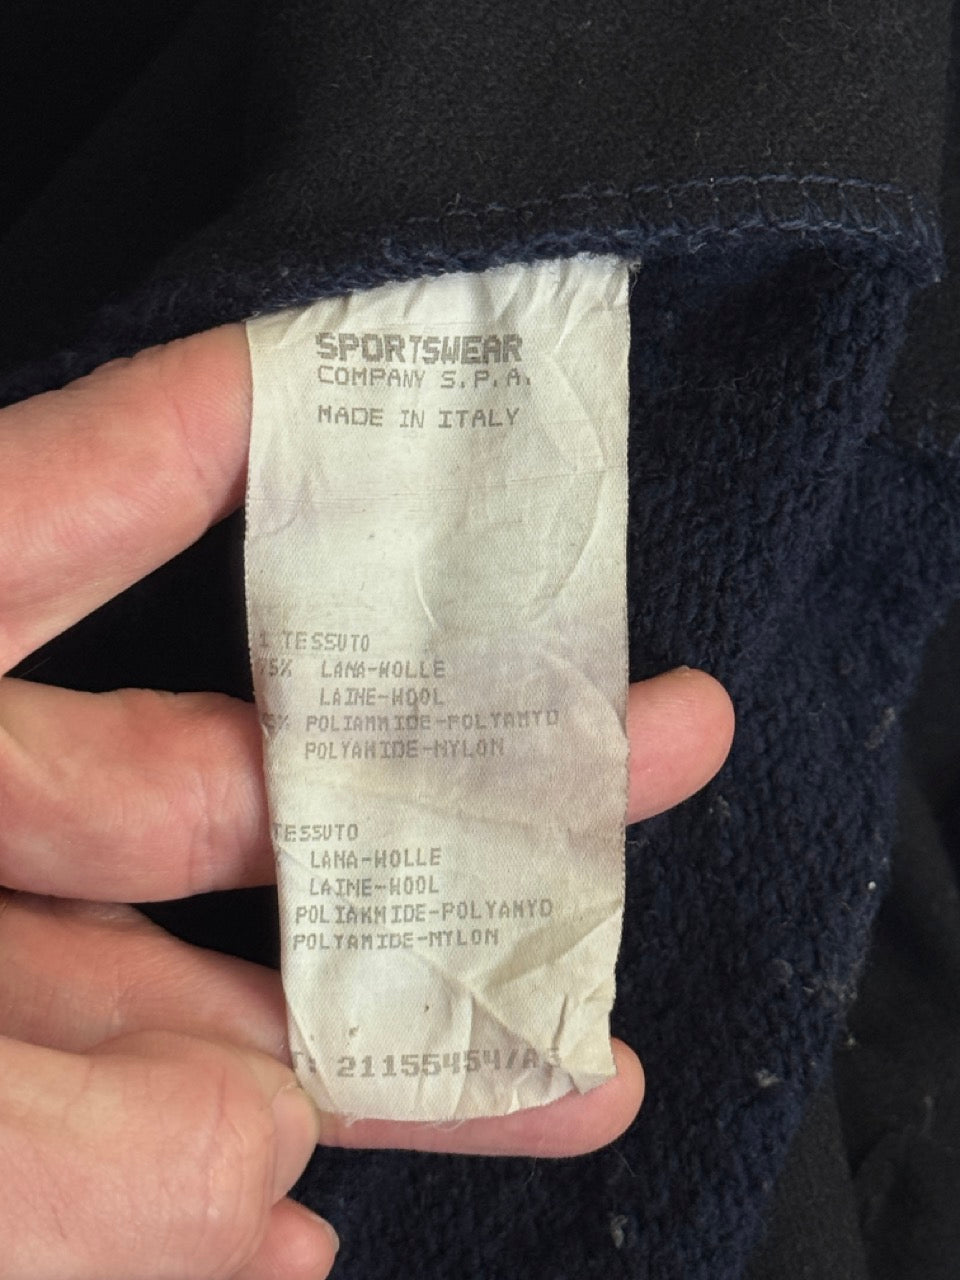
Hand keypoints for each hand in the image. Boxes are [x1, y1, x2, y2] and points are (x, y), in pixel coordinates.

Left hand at [0, 327, 733, 1279]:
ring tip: (560, 1070)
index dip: (238, 413)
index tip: (389, 362)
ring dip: (366, 1031)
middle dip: (434, 779)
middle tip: (639, 751)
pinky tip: (298, 1212)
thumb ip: (49, 1135)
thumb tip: (258, 1163)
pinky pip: (99, 1129)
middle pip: (208, 768)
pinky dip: (201, 1177)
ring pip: (179, 987)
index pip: (82, 493)